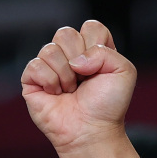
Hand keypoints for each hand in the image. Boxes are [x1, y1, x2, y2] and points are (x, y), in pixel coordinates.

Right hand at [20, 21, 133, 154]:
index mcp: (92, 50)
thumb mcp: (124, 72)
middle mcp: (70, 55)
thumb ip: (106, 52)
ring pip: (50, 49)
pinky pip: (36, 65)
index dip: (96, 44)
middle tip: (84, 80)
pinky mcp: (31, 78)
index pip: (91, 26)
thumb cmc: (108, 105)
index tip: (101, 67)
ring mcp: (49, 65)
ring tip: (71, 90)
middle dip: (79, 59)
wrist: (92, 130)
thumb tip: (75, 59)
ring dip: (66, 75)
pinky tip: (57, 94)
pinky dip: (50, 82)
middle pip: (66, 33)